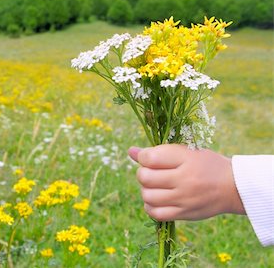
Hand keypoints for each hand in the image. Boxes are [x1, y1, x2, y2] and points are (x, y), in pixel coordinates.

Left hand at [128, 144, 245, 220]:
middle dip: (143, 173)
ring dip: (146, 190)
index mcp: (186, 158)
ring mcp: (184, 198)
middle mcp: (185, 179)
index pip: (150, 157)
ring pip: (147, 196)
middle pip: (145, 177)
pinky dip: (150, 206)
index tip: (149, 158)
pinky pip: (156, 213)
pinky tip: (157, 199)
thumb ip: (159, 152)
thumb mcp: (186, 152)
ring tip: (155, 186)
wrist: (234, 187)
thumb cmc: (206, 165)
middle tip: (152, 172)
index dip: (143, 156)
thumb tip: (130, 151)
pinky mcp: (184, 213)